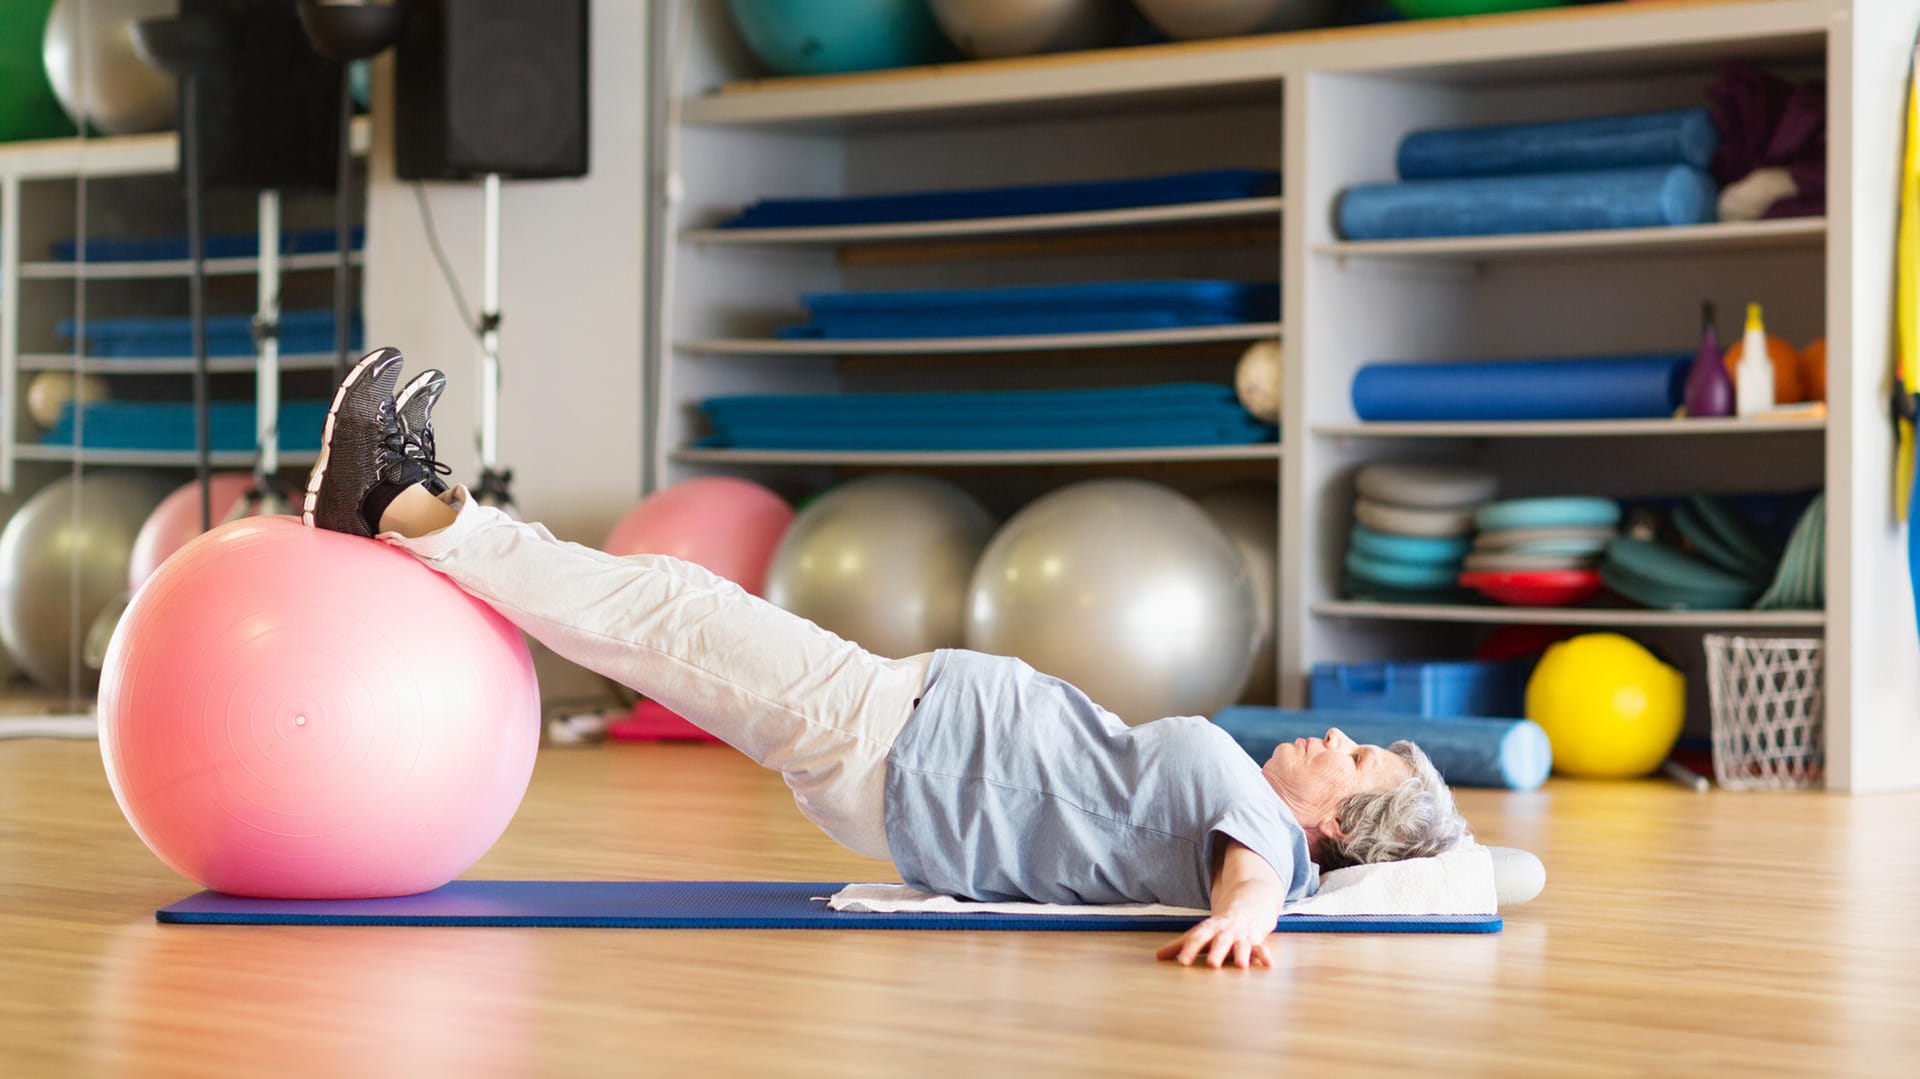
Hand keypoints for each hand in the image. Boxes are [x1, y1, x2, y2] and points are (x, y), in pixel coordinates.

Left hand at [1155, 911, 1273, 968]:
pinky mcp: (1256, 939)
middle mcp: (1225, 931)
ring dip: (1241, 954)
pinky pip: (1261, 948)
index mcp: (1209, 929)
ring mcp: (1242, 935)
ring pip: (1242, 945)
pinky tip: (1267, 965)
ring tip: (1241, 966)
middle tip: (1212, 965)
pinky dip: (1264, 955)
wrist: (1248, 904)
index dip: (1189, 950)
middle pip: (1220, 941)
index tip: (1182, 963)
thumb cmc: (1220, 925)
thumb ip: (1181, 945)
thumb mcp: (1201, 932)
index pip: (1197, 939)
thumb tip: (1158, 956)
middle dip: (1217, 952)